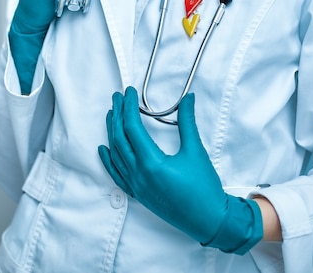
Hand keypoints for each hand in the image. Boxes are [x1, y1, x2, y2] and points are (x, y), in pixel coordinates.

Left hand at [98, 87, 262, 253]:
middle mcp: (139, 174)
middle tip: (117, 97)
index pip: (132, 128)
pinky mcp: (139, 194)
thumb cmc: (204, 188)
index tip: (129, 93)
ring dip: (112, 133)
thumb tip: (188, 99)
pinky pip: (117, 174)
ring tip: (112, 115)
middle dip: (117, 115)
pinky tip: (103, 149)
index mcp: (151, 163)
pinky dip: (108, 160)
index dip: (128, 107)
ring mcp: (137, 186)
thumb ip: (188, 122)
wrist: (209, 220)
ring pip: (116, 154)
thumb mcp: (195, 151)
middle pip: (120, 138)